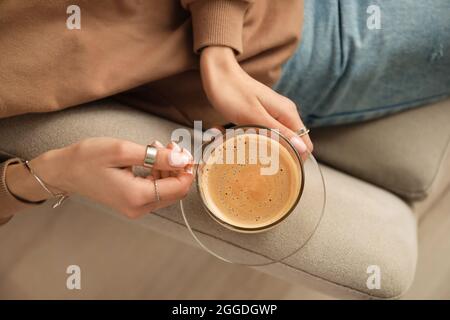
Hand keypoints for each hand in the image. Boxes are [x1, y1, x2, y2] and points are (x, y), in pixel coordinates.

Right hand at [6, 138, 193, 218]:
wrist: (65, 171)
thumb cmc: (87, 159)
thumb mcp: (123, 150)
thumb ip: (156, 156)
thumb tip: (182, 160)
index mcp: (137, 196)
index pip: (178, 188)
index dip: (187, 169)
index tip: (184, 151)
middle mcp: (139, 208)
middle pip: (175, 191)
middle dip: (178, 167)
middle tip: (170, 146)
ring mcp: (135, 208)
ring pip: (167, 190)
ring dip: (168, 168)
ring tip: (155, 148)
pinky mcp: (133, 203)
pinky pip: (155, 190)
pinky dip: (158, 173)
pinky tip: (150, 158)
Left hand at [200, 46, 312, 155]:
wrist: (218, 73)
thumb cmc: (232, 93)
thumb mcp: (254, 116)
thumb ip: (279, 133)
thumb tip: (303, 149)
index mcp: (288, 113)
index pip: (305, 145)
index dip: (296, 160)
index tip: (278, 169)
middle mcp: (285, 113)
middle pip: (293, 144)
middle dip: (277, 155)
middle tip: (257, 161)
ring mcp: (275, 113)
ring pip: (278, 140)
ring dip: (264, 148)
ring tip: (245, 149)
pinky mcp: (263, 115)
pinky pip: (266, 133)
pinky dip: (255, 139)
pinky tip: (241, 139)